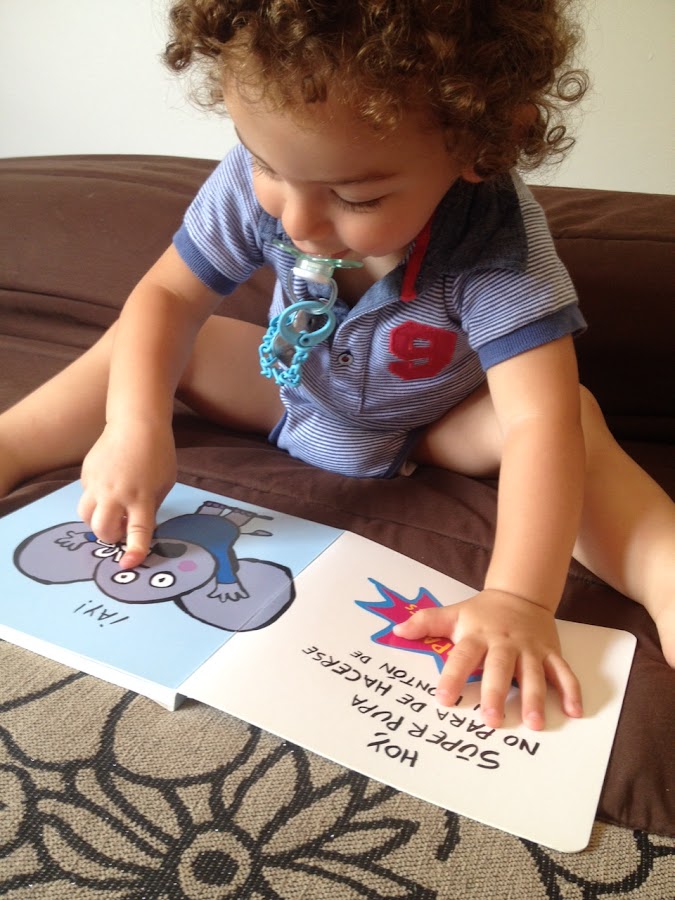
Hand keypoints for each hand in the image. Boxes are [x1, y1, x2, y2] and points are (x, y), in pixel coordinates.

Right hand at [77, 419, 176, 568]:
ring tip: (112, 511)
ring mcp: (97, 483)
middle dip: (110, 537)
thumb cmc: (157, 453)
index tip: (128, 563)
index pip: (137, 531)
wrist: (136, 423)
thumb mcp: (164, 483)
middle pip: (102, 529)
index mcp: (141, 496)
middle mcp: (116, 492)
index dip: (134, 551)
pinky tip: (109, 485)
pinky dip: (96, 499)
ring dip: (98, 521)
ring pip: (86, 516)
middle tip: (121, 529)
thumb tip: (138, 527)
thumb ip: (150, 507)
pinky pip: (86, 495)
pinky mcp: (86, 473)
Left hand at [393, 589, 582, 729]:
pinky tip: (574, 711)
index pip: (463, 656)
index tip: (443, 698)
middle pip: (500, 668)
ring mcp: (530, 649)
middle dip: (496, 693)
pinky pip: (563, 671)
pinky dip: (571, 690)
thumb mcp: (453, 613)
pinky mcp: (550, 653)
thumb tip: (397, 630)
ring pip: (534, 674)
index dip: (452, 675)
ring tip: (533, 724)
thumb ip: (425, 622)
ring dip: (535, 698)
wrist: (520, 594)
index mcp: (478, 635)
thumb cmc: (482, 612)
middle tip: (491, 720)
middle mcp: (504, 643)